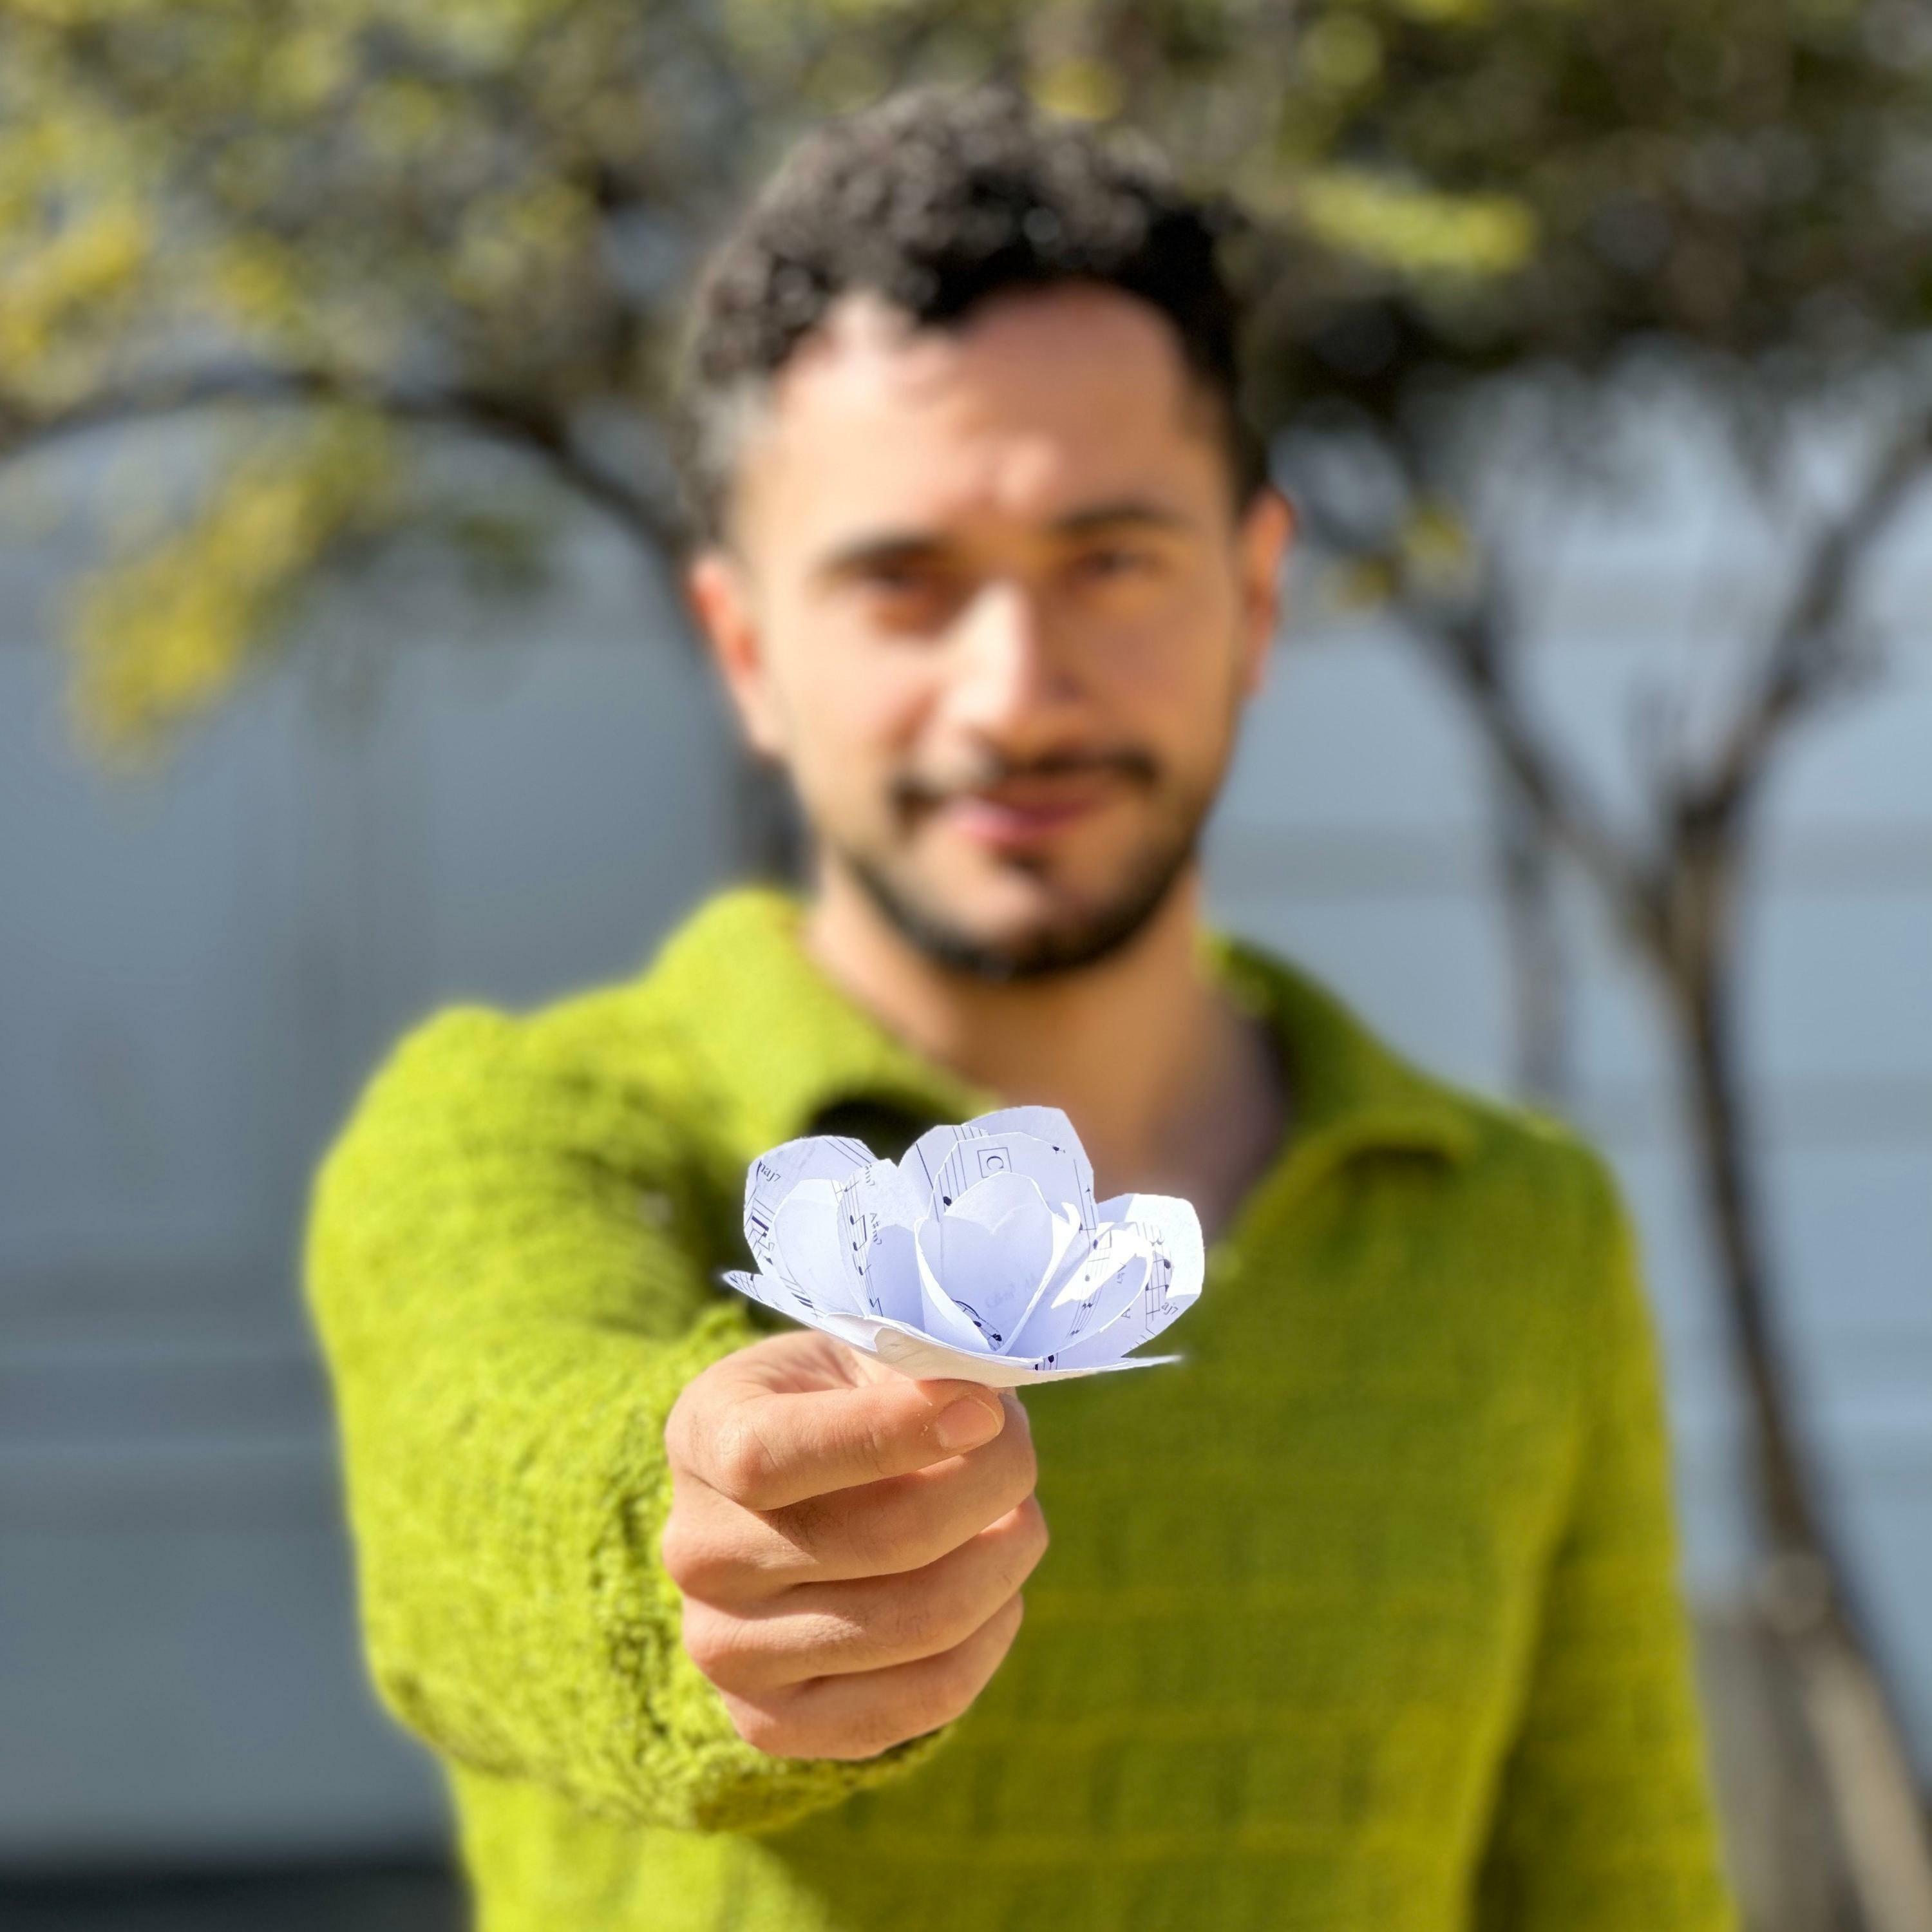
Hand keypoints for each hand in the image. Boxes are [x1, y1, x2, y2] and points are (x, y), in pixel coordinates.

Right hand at [661, 1327, 1045, 1760]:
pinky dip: (989, 1638)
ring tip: (1020, 1518)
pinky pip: (921, 1701)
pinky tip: (1000, 1592)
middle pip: (877, 1539)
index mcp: (703, 1435)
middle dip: (987, 1484)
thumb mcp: (860, 1354)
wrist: (794, 1500)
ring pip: (915, 1623)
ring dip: (1003, 1560)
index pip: (770, 1457)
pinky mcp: (774, 1724)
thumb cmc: (844, 1403)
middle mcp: (696, 1552)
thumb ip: (914, 1374)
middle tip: (1020, 1449)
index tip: (985, 1409)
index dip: (890, 1433)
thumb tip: (984, 1417)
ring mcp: (725, 1650)